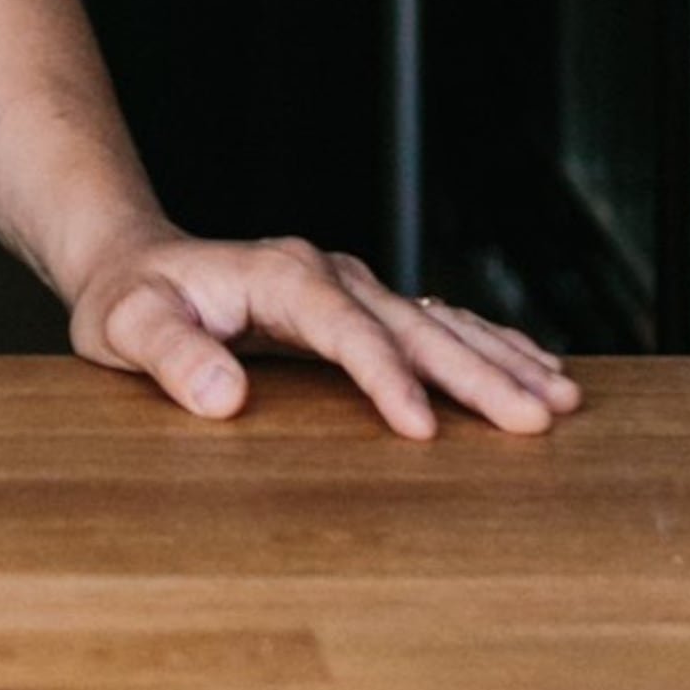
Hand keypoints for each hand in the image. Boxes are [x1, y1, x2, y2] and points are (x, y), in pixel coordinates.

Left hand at [67, 225, 581, 441]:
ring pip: (440, 322)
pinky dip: (489, 346)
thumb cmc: (128, 301)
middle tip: (539, 418)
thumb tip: (220, 392)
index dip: (384, 375)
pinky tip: (535, 367)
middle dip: (477, 372)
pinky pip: (438, 325)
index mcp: (280, 275)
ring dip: (501, 359)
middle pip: (414, 324)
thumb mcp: (125, 326)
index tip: (421, 427)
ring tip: (564, 398)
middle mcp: (330, 274)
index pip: (345, 328)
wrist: (135, 263)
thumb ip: (170, 356)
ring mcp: (352, 288)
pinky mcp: (362, 308)